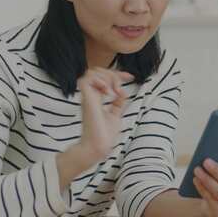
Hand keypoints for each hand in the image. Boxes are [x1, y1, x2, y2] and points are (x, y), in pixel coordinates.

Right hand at [56, 68, 132, 190]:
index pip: (104, 78)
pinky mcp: (86, 100)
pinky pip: (86, 80)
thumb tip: (122, 92)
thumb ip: (118, 103)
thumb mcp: (115, 115)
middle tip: (120, 87)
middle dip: (112, 73)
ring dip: (106, 76)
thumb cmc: (104, 135)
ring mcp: (88, 97)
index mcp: (97, 98)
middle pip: (97, 71)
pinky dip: (99, 80)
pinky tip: (107, 91)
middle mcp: (91, 95)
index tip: (131, 77)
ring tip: (114, 90)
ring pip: (91, 72)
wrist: (99, 146)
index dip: (118, 74)